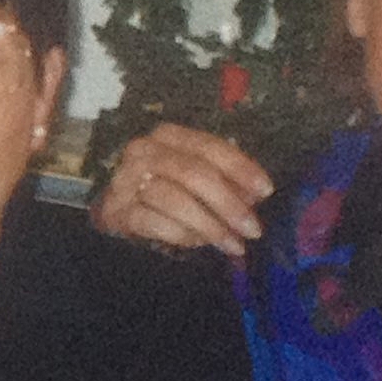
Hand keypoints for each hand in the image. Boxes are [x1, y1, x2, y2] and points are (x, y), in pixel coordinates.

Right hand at [90, 124, 273, 257]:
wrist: (120, 212)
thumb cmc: (166, 191)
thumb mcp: (197, 178)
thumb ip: (224, 180)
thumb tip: (255, 196)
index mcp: (167, 136)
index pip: (209, 147)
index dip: (240, 168)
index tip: (266, 191)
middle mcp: (142, 151)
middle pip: (192, 173)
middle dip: (228, 203)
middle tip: (252, 229)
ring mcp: (125, 181)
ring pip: (174, 199)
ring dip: (210, 225)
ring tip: (232, 244)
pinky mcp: (115, 211)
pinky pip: (154, 222)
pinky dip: (181, 234)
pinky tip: (199, 245)